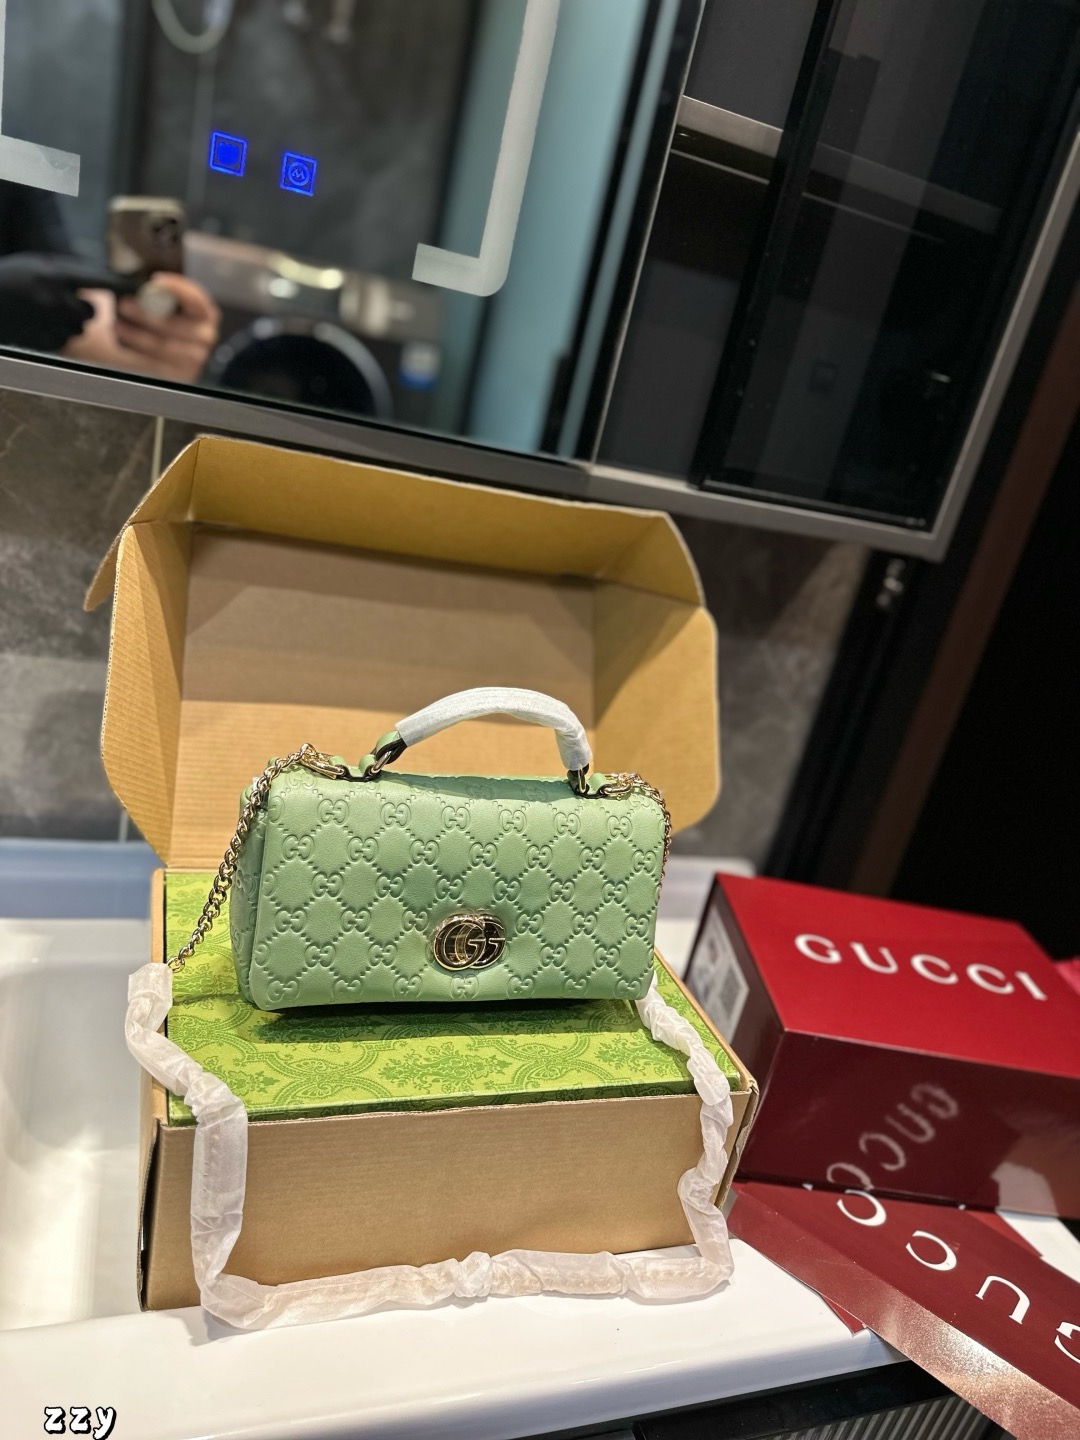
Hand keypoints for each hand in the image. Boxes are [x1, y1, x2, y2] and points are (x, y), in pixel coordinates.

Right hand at [0, 252, 131, 349]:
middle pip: (92, 313)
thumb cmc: (13, 277)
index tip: (138, 287)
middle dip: (83, 309)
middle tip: (66, 301)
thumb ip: (69, 272)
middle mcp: (56, 301)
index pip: (98, 281)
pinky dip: (57, 333)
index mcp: (54, 276)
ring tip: (47, 311)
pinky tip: (40, 323)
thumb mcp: (39, 264)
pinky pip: (63, 340)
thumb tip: (100, 279)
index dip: (120, 285)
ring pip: (78, 329)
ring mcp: (49, 324)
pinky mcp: (43, 341)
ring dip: (70, 322)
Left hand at [64, 271, 220, 382]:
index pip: (195, 298)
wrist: (158, 347)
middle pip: (176, 326)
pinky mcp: (181, 374)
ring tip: (117, 324)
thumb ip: (157, 293)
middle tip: (125, 305)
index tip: (155, 280)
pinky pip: (156, 363)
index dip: (177, 288)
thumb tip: (134, 283)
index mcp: (206, 312)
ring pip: (162, 346)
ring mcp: (195, 358)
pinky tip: (122, 340)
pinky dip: (136, 351)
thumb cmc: (161, 318)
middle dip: (147, 314)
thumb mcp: (165, 302)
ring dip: (136, 335)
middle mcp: (205, 335)